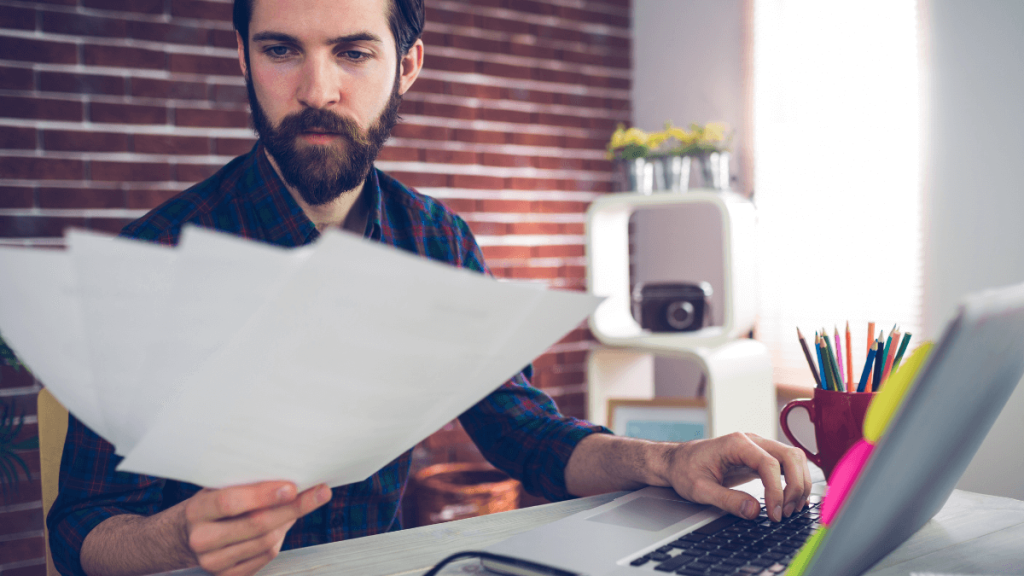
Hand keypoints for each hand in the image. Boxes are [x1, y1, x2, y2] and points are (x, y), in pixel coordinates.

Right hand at [181, 481, 331, 575]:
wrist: (180, 537)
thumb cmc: (208, 505)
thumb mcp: (215, 487)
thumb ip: (244, 481)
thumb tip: (288, 473)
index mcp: (196, 511)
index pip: (231, 502)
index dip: (263, 495)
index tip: (292, 486)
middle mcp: (202, 539)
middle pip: (257, 525)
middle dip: (293, 508)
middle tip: (320, 492)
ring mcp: (214, 562)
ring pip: (266, 542)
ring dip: (289, 521)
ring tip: (302, 503)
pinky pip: (266, 556)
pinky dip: (280, 537)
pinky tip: (284, 522)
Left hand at [662, 432, 810, 521]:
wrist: (677, 461)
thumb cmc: (685, 470)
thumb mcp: (699, 489)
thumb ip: (727, 500)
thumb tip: (755, 511)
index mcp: (736, 443)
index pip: (769, 463)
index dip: (777, 491)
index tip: (774, 513)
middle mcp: (751, 441)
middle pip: (790, 456)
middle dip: (795, 486)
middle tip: (786, 512)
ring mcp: (757, 447)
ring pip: (793, 458)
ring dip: (798, 483)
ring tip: (790, 508)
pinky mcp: (760, 457)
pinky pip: (786, 465)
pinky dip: (794, 480)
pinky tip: (791, 499)